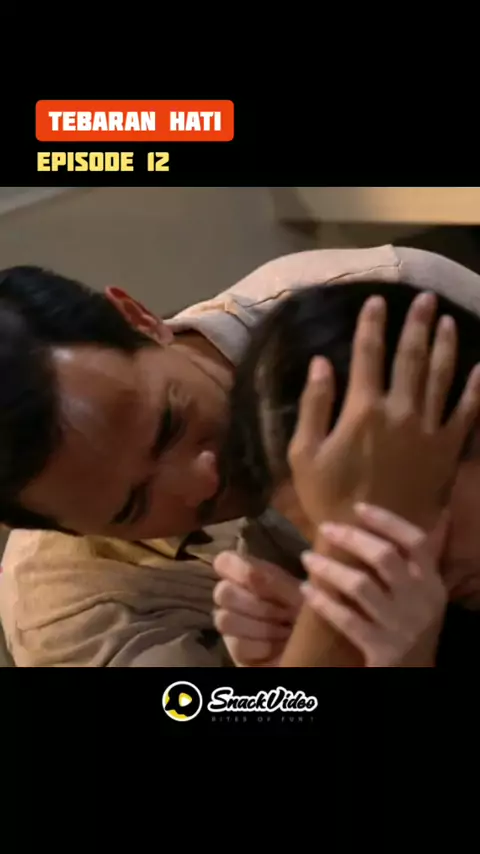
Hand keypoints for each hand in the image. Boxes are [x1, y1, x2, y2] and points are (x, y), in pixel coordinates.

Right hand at [213, 551, 301, 665]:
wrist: (318, 645)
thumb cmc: (309, 611)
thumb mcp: (301, 593)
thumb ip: (276, 583)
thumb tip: (251, 572)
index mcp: (249, 574)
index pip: (224, 562)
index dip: (236, 568)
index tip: (254, 576)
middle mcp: (235, 596)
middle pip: (223, 592)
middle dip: (257, 604)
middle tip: (285, 612)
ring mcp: (231, 623)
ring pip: (226, 619)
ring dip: (262, 626)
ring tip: (285, 630)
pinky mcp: (235, 651)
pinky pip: (238, 645)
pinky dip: (264, 646)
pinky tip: (280, 646)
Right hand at [288, 292, 479, 533]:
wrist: (371, 538)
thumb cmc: (329, 496)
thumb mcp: (304, 453)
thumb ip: (314, 405)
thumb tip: (320, 362)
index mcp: (363, 408)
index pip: (368, 354)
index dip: (372, 324)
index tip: (376, 301)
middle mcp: (400, 410)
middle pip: (411, 356)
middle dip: (417, 324)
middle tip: (426, 299)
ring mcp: (428, 429)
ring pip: (441, 376)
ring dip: (445, 345)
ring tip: (448, 321)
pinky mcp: (448, 449)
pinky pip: (466, 412)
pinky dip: (474, 389)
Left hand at [300, 502, 447, 666]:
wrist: (413, 675)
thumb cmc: (409, 626)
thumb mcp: (419, 595)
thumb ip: (405, 565)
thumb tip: (369, 524)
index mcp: (432, 583)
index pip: (415, 541)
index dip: (387, 521)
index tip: (358, 507)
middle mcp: (420, 601)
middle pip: (384, 557)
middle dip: (351, 538)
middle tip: (324, 528)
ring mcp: (401, 625)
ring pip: (360, 585)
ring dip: (329, 568)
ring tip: (307, 557)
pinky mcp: (380, 648)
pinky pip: (345, 618)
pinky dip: (322, 601)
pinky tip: (306, 589)